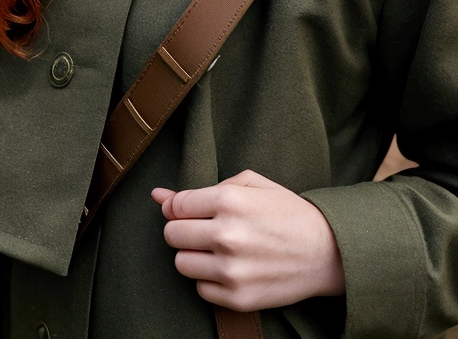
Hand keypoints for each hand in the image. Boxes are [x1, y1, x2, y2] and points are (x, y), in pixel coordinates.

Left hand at [151, 171, 343, 311]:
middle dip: (184, 230)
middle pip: (172, 235)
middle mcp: (227, 235)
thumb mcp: (250, 185)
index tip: (194, 211)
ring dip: (194, 255)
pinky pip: (200, 289)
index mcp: (229, 201)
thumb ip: (200, 189)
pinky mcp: (238, 299)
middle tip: (206, 229)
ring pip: (181, 263)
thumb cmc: (286, 212)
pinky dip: (210, 279)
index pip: (175, 206)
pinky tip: (230, 268)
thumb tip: (157, 195)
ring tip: (218, 249)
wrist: (326, 252)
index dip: (180, 207)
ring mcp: (232, 270)